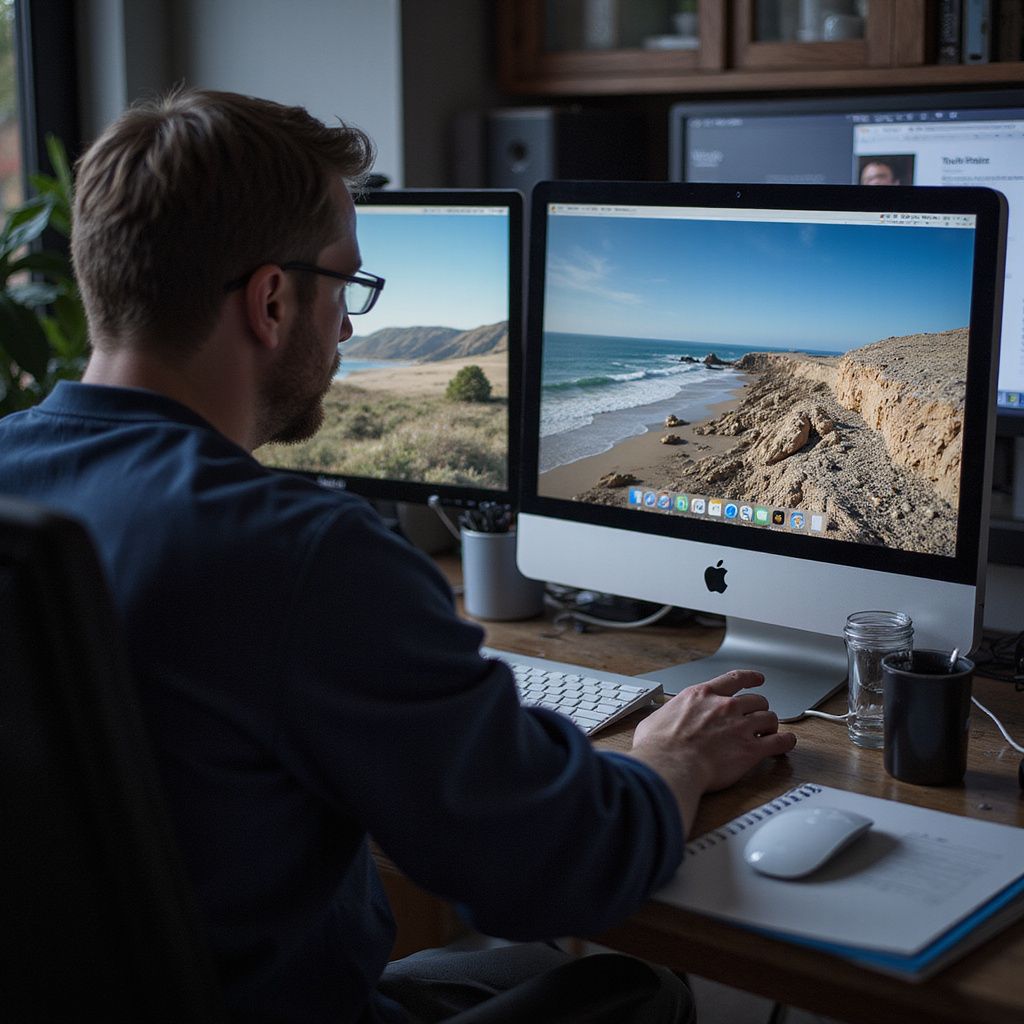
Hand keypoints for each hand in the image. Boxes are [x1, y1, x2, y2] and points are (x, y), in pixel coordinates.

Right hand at [629, 670, 796, 834]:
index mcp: (702, 695)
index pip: (733, 679)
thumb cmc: (659, 746)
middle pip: (756, 700)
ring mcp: (740, 727)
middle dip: (759, 709)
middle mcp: (724, 707)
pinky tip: (786, 744)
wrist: (670, 765)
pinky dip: (786, 742)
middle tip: (757, 718)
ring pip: (769, 718)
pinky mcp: (750, 750)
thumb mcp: (655, 719)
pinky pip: (779, 741)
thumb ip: (666, 716)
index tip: (757, 679)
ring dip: (771, 725)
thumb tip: (657, 723)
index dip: (749, 677)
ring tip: (769, 733)